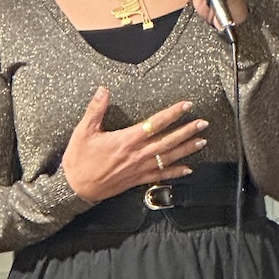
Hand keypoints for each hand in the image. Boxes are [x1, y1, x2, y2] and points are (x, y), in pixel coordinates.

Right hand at [61, 88, 207, 202]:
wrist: (75, 188)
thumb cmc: (79, 160)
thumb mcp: (83, 131)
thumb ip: (95, 109)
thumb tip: (103, 90)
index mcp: (126, 139)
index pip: (155, 123)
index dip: (173, 114)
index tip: (187, 106)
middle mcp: (137, 154)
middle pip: (168, 141)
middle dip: (187, 131)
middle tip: (203, 123)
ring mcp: (139, 168)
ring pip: (168, 158)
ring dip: (187, 149)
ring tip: (202, 141)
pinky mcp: (137, 180)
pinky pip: (160, 175)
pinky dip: (176, 172)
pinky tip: (188, 169)